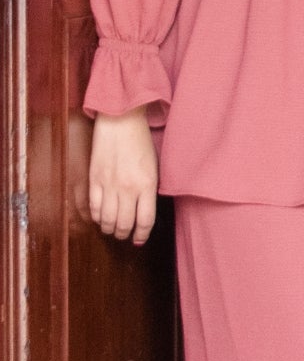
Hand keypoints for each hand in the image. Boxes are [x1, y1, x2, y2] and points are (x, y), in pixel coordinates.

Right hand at [88, 108, 158, 244]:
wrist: (120, 120)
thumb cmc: (140, 142)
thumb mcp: (153, 167)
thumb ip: (149, 190)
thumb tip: (143, 213)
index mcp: (147, 185)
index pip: (145, 221)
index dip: (141, 235)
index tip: (139, 239)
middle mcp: (128, 188)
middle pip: (125, 224)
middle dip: (125, 234)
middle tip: (125, 235)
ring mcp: (109, 184)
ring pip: (107, 219)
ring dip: (110, 229)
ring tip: (112, 229)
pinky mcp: (94, 179)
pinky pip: (93, 207)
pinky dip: (96, 217)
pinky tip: (100, 218)